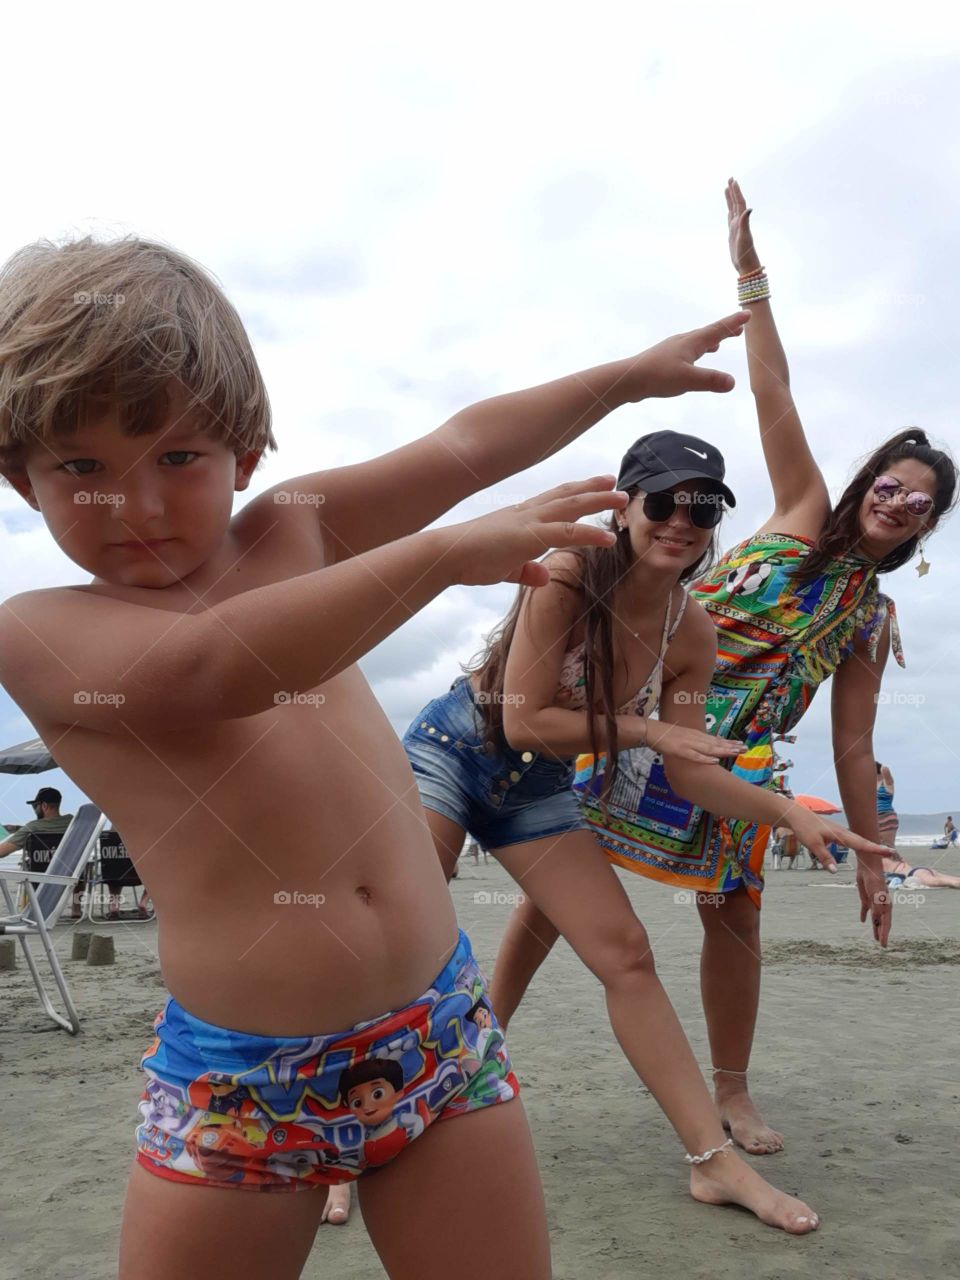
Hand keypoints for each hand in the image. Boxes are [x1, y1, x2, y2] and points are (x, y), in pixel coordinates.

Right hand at [449, 476, 626, 587]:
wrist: (447, 555)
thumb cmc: (469, 559)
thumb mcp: (504, 567)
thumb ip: (525, 570)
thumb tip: (543, 576)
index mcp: (520, 516)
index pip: (553, 499)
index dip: (575, 491)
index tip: (595, 485)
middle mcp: (527, 513)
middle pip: (567, 495)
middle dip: (592, 489)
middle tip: (615, 483)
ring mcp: (529, 521)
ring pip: (572, 507)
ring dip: (599, 501)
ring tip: (622, 498)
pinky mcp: (530, 536)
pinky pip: (567, 533)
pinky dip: (590, 535)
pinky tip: (608, 538)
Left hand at [626, 312, 750, 400]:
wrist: (628, 379)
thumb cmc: (657, 376)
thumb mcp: (687, 379)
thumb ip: (710, 380)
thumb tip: (733, 382)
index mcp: (691, 343)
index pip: (717, 329)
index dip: (733, 323)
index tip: (748, 314)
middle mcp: (683, 342)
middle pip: (708, 333)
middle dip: (724, 331)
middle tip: (739, 329)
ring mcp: (672, 350)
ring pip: (696, 342)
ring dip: (709, 341)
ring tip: (718, 344)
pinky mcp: (664, 360)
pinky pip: (686, 352)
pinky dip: (696, 352)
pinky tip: (691, 361)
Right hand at [642, 719, 744, 764]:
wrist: (650, 730)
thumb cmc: (664, 734)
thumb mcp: (682, 737)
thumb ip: (692, 741)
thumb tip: (701, 747)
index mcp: (696, 735)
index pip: (715, 739)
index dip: (729, 742)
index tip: (741, 744)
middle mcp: (695, 738)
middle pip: (716, 743)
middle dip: (731, 746)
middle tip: (745, 748)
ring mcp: (688, 744)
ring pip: (709, 748)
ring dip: (723, 751)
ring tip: (736, 752)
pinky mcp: (680, 750)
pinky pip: (695, 756)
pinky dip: (705, 759)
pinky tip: (715, 761)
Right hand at [725, 178, 760, 275]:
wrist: (746, 265)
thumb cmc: (746, 253)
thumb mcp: (744, 237)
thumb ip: (745, 222)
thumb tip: (748, 208)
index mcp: (741, 222)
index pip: (739, 203)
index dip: (736, 192)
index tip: (733, 181)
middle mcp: (739, 223)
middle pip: (736, 203)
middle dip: (733, 191)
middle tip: (730, 179)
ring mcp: (736, 228)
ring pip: (732, 210)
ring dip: (730, 199)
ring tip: (727, 189)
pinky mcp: (732, 234)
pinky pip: (730, 219)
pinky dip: (729, 212)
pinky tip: (728, 210)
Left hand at [783, 809, 892, 876]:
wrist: (796, 814)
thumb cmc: (804, 827)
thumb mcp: (812, 844)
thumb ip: (824, 857)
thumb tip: (835, 871)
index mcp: (840, 835)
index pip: (860, 844)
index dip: (874, 849)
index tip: (889, 852)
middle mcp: (843, 833)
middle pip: (863, 841)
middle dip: (876, 848)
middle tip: (891, 852)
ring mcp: (840, 832)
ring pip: (857, 840)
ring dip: (869, 846)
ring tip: (882, 852)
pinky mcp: (835, 833)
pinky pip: (851, 840)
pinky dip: (859, 844)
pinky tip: (862, 847)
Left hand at [857, 862, 892, 946]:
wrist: (868, 867)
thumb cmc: (874, 879)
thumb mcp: (876, 894)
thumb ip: (877, 906)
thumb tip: (877, 920)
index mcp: (886, 906)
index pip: (886, 923)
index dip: (885, 934)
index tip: (883, 945)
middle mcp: (881, 905)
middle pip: (882, 922)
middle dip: (881, 933)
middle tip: (881, 945)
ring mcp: (874, 902)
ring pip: (875, 918)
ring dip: (875, 927)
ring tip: (875, 937)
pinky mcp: (866, 897)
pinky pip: (866, 909)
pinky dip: (864, 915)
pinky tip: (863, 921)